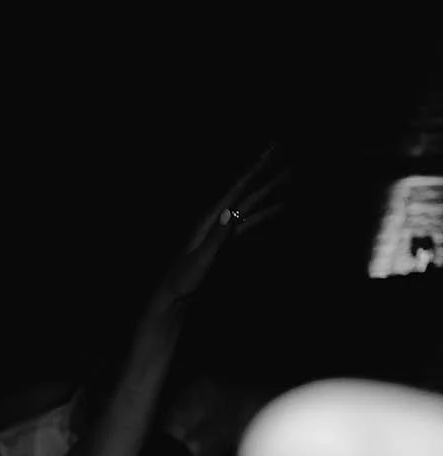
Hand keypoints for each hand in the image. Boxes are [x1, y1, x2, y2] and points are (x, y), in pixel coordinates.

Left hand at [157, 147, 286, 307]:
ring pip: (250, 205)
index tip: (269, 153)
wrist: (174, 294)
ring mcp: (222, 230)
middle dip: (266, 176)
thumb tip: (229, 213)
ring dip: (269, 192)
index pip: (235, 190)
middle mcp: (216, 220)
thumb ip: (215, 237)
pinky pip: (249, 222)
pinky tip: (279, 208)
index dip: (253, 170)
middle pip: (246, 193)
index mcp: (209, 220)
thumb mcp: (200, 259)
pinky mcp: (227, 241)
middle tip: (285, 158)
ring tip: (289, 178)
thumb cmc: (183, 278)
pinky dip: (264, 213)